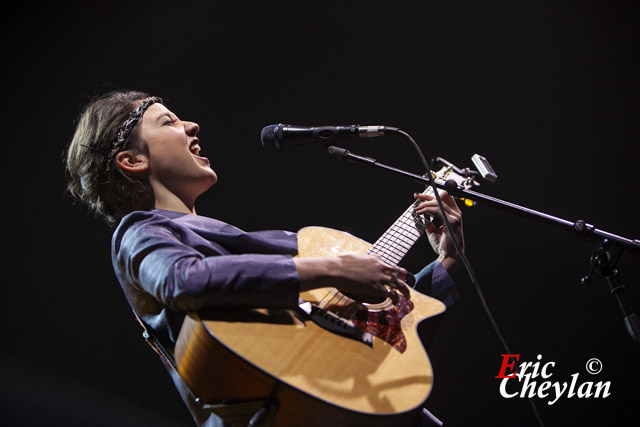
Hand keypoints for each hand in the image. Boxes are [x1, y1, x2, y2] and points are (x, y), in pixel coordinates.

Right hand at [295, 254, 410, 303]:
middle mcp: (381, 266)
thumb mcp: (354, 257)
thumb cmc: (341, 264)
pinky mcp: (378, 288)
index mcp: (376, 258)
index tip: (388, 276)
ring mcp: (381, 277)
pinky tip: (395, 303)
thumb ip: (361, 260)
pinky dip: (396, 299)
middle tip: (406, 285)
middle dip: (404, 279)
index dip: (388, 271)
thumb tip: (355, 261)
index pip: (387, 264)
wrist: (338, 270)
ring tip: (407, 297)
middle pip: (399, 272)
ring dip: (405, 291)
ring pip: (400, 284)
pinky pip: (392, 294)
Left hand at [414, 190, 464, 272]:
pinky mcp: (452, 221)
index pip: (443, 198)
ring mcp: (455, 217)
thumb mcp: (433, 230)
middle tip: (417, 198)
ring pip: (439, 202)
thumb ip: (429, 221)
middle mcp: (456, 214)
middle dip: (428, 196)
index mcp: (453, 215)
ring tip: (417, 209)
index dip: (430, 196)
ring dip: (425, 204)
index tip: (418, 196)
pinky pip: (438, 210)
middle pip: (443, 196)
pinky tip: (421, 212)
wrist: (448, 256)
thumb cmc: (443, 245)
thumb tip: (421, 214)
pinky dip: (427, 209)